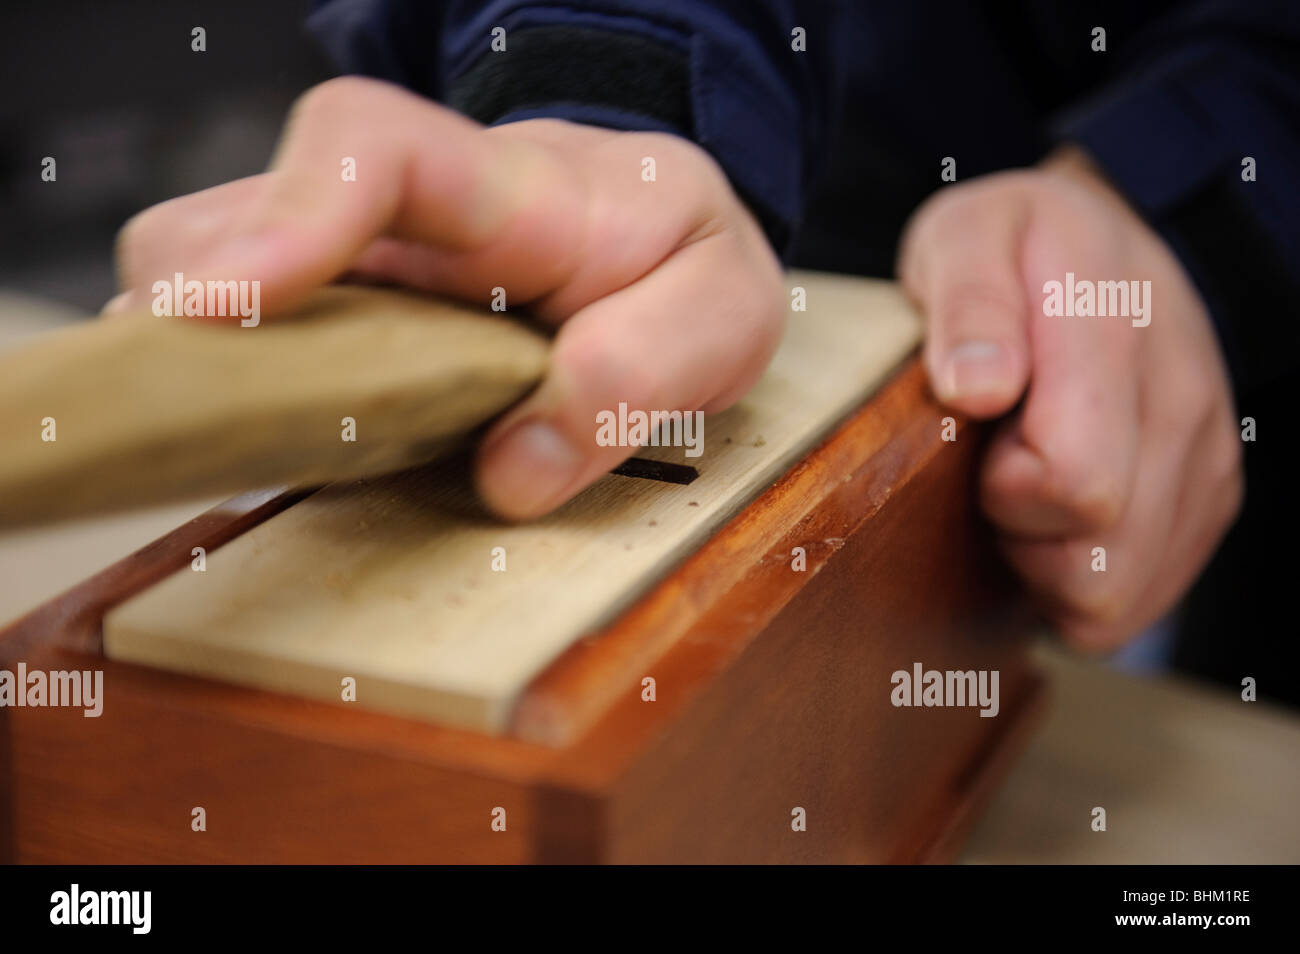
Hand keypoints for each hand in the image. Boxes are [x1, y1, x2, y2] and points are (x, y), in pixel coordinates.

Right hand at [111, 76, 783, 518]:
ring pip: (211, 269)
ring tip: (243, 428)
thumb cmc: (680, 264)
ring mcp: (358, 261)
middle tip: (223, 409)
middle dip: (200, 313)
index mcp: (513, 189)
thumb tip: (512, 470)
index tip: (227, 303)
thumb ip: (639, 377)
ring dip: (207, 356)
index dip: (289, 213)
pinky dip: (231, 381)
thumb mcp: (720, 314)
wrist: (658, 243)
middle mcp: (406, 213)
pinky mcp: (339, 311)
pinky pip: (245, 332)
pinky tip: (267, 428)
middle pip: (237, 217)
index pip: (374, 148)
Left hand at [897, 147, 1242, 650]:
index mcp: (1114, 326)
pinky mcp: (1211, 496)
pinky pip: (1143, 595)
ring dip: (1052, 564)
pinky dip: (1086, 574)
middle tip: (995, 470)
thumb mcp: (964, 238)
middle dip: (1023, 538)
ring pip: (1120, 596)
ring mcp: (1207, 456)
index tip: (981, 439)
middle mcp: (1182, 400)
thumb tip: (976, 387)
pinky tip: (1058, 514)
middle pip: (1100, 563)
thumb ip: (969, 304)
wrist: (1110, 244)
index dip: (1004, 487)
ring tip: (1026, 488)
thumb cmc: (1017, 250)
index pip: (1076, 479)